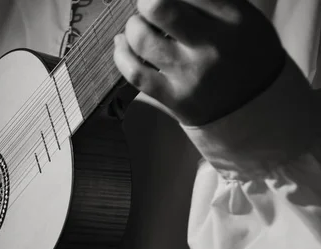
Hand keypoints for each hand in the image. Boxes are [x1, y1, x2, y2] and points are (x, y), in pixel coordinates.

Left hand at [113, 0, 285, 125]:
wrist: (258, 108)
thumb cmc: (245, 54)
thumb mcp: (244, 18)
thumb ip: (210, 0)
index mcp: (235, 18)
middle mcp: (213, 45)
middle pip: (159, 7)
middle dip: (146, 0)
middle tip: (148, 5)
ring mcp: (191, 74)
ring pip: (141, 39)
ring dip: (133, 26)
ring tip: (139, 25)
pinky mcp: (174, 98)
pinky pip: (134, 72)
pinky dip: (121, 53)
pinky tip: (123, 44)